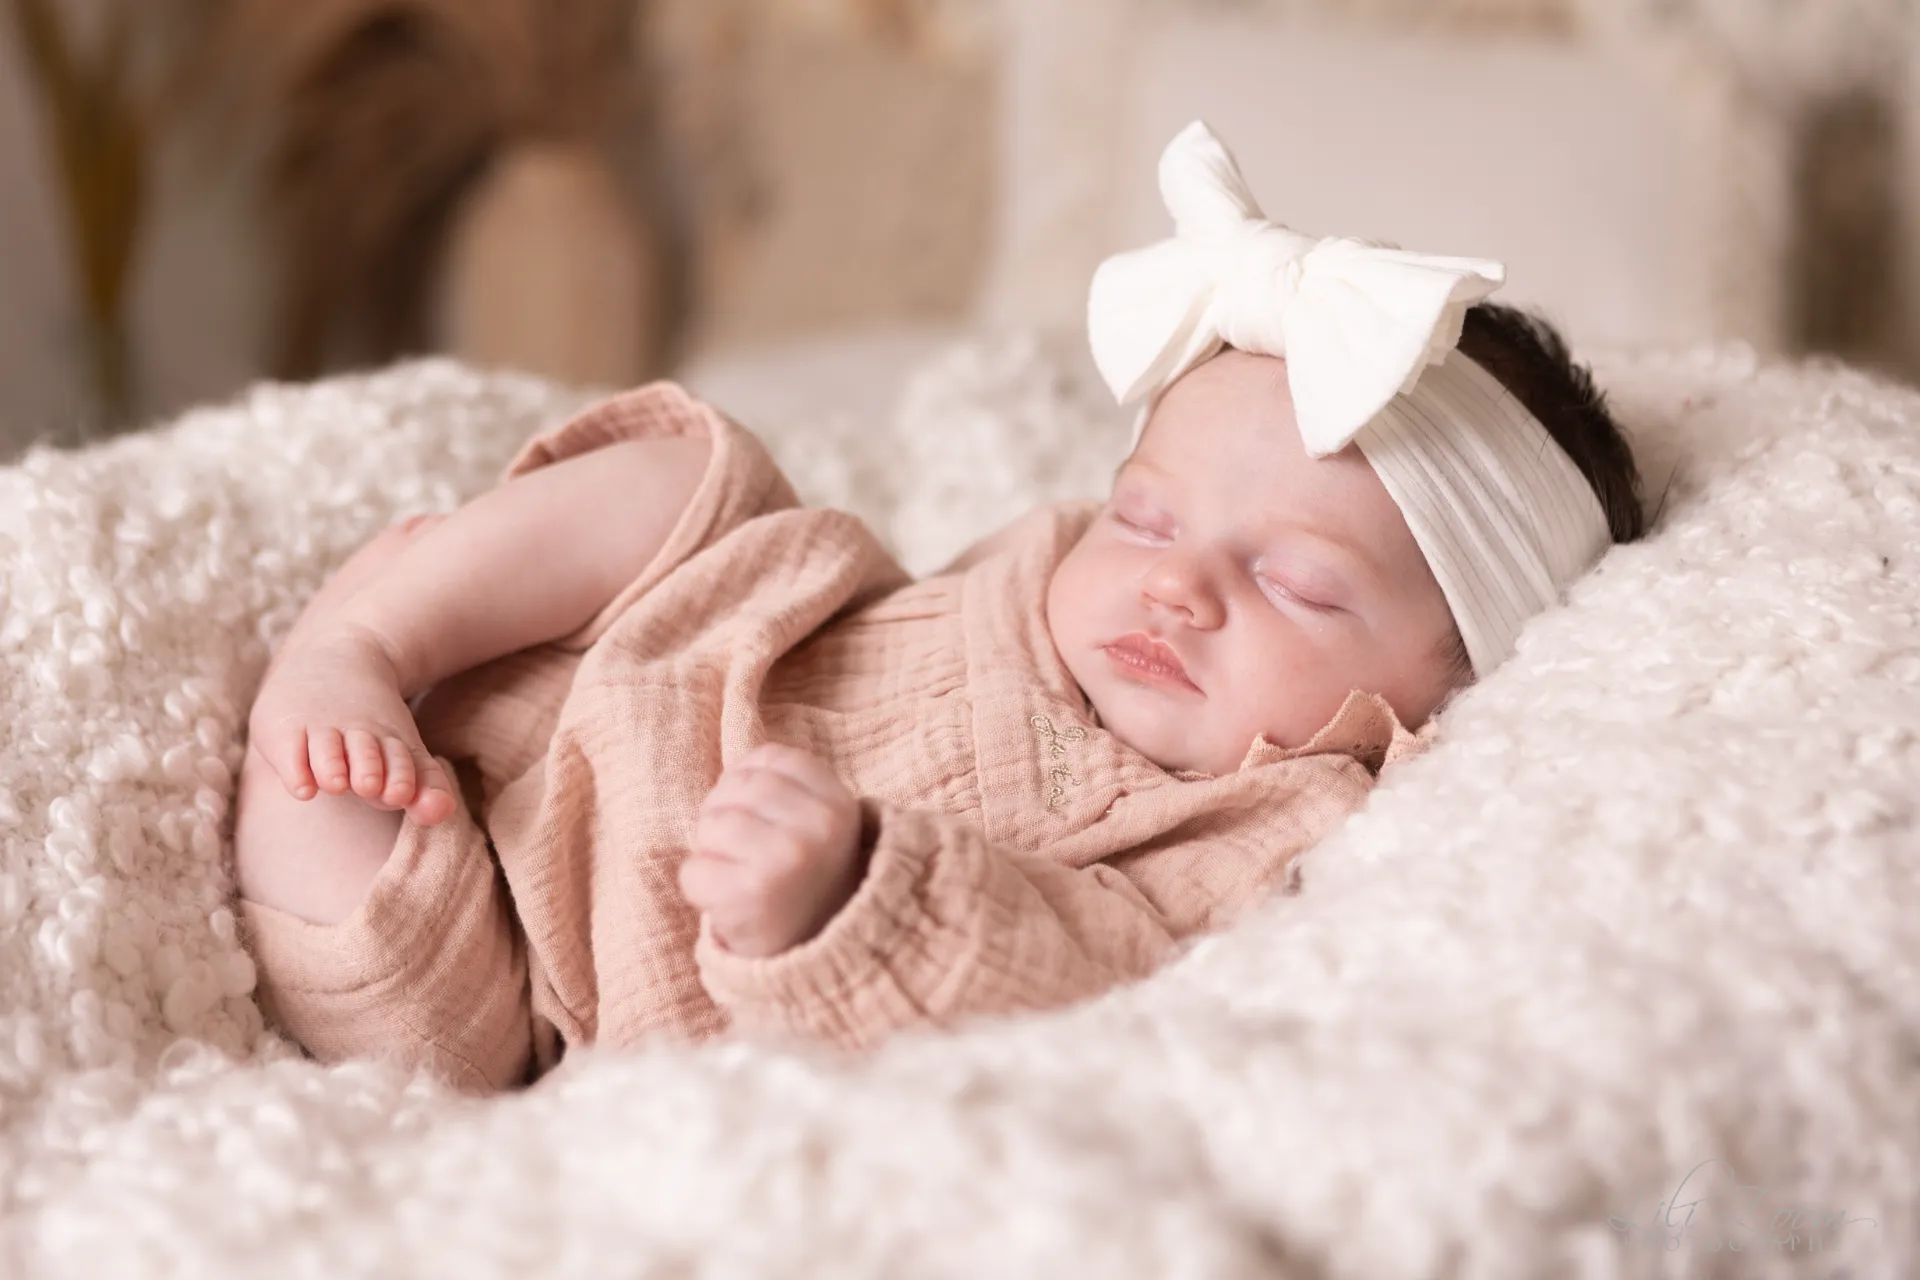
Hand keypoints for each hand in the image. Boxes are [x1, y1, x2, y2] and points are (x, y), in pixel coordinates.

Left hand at [680, 744, 866, 957]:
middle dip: (724, 814)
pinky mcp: (750, 895)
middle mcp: (818, 829)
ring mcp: (785, 861)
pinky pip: (693, 871)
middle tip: (741, 850)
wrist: (819, 956)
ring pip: (711, 825)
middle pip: (736, 787)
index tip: (759, 815)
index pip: (769, 758)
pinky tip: (726, 900)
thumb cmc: (805, 879)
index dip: (749, 782)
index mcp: (838, 804)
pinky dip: (698, 887)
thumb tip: (733, 770)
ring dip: (710, 851)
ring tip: (736, 874)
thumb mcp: (818, 823)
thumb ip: (785, 784)